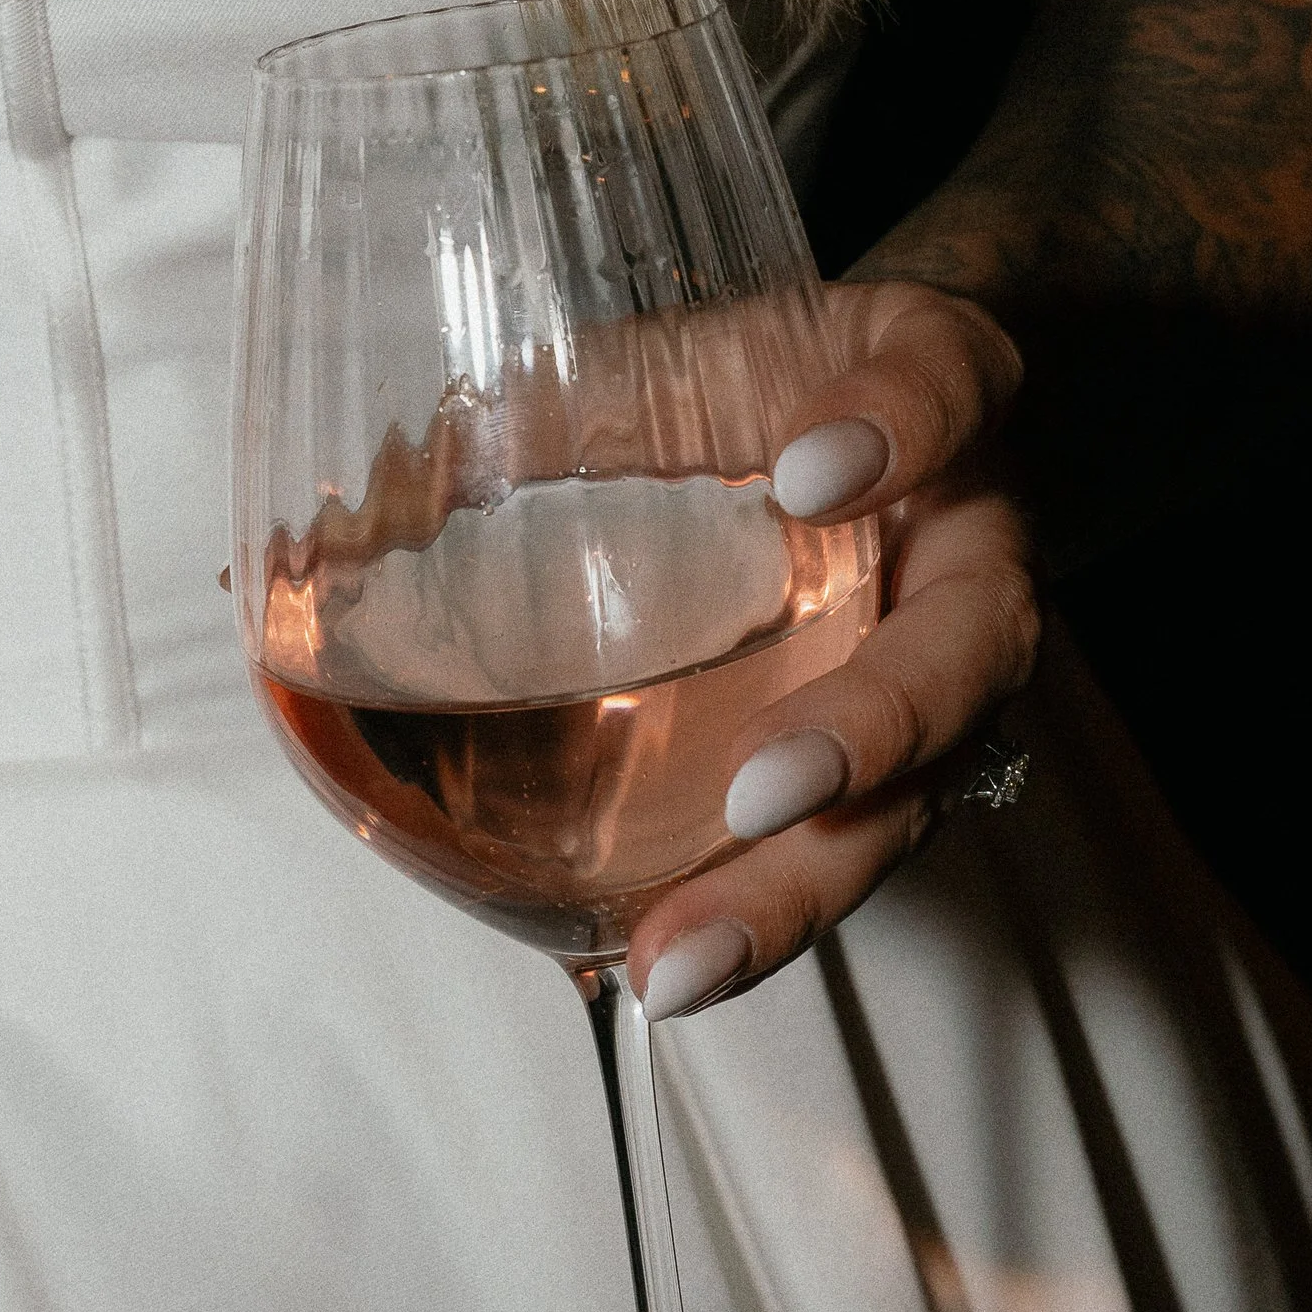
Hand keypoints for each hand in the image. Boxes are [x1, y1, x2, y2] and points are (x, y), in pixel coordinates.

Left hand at [631, 280, 1037, 1018]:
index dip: (899, 427)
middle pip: (961, 660)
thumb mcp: (701, 343)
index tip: (808, 473)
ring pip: (915, 801)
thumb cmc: (778, 386)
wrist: (901, 426)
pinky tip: (656, 968)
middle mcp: (968, 557)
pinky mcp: (895, 774)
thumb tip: (343, 497)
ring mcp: (946, 682)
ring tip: (679, 963)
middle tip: (759, 796)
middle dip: (867, 733)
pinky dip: (754, 914)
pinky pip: (844, 854)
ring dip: (797, 888)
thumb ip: (575, 387)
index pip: (945, 386)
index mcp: (936, 405)